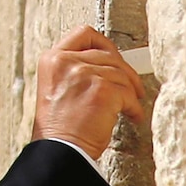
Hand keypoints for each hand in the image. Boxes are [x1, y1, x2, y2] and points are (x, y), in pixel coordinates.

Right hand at [32, 25, 145, 159]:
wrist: (59, 151)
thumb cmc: (59, 129)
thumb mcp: (58, 89)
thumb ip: (76, 71)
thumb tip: (108, 65)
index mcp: (52, 60)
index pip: (83, 34)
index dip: (103, 43)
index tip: (113, 56)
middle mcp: (66, 62)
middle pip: (108, 54)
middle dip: (124, 71)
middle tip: (130, 86)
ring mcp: (84, 74)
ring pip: (121, 74)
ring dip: (130, 92)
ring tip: (130, 106)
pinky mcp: (102, 90)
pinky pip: (128, 94)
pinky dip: (133, 107)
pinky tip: (131, 116)